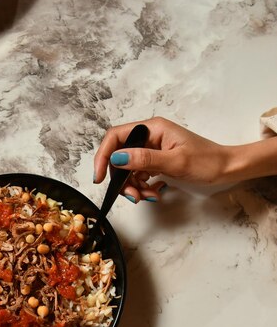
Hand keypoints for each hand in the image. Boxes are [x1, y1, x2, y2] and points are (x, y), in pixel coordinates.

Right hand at [93, 117, 237, 201]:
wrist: (227, 169)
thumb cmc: (207, 161)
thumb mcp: (175, 162)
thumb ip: (145, 159)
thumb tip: (117, 158)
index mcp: (152, 129)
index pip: (116, 137)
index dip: (103, 156)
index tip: (99, 178)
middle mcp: (149, 137)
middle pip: (120, 156)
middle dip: (121, 179)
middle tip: (133, 196)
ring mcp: (152, 150)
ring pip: (128, 169)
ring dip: (132, 186)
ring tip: (147, 197)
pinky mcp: (156, 162)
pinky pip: (139, 175)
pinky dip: (141, 187)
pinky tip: (153, 194)